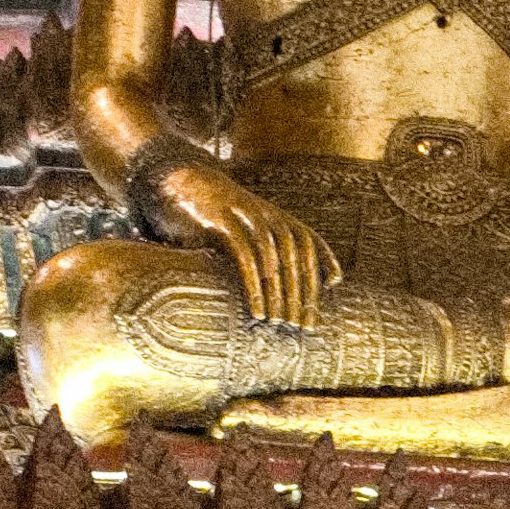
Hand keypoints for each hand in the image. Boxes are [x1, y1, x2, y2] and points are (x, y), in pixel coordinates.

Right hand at [156, 157, 331, 326]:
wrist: (180, 184)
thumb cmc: (215, 219)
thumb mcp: (245, 232)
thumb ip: (268, 251)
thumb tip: (288, 282)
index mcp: (277, 216)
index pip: (310, 242)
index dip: (323, 266)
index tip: (329, 290)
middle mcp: (268, 214)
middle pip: (296, 256)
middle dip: (302, 293)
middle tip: (303, 324)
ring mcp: (246, 215)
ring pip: (274, 258)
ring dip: (280, 292)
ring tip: (281, 321)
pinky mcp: (224, 221)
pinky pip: (246, 257)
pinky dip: (254, 284)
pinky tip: (258, 308)